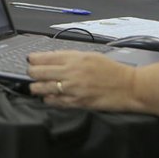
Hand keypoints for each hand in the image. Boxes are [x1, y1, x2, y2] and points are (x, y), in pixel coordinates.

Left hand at [27, 51, 142, 111]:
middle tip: (30, 73)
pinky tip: (47, 98)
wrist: (128, 86)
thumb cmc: (112, 70)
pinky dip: (48, 100)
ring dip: (36, 88)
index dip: (33, 59)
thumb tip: (52, 59)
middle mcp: (71, 72)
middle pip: (39, 72)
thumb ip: (70, 57)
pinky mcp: (77, 102)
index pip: (45, 57)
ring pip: (43, 88)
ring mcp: (72, 88)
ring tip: (35, 87)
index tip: (30, 60)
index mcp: (74, 58)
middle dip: (31, 73)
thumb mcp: (90, 55)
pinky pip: (55, 102)